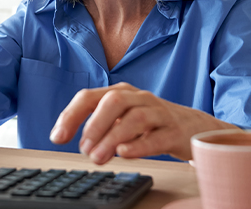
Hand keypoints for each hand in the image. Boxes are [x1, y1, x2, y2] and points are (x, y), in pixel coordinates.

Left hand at [49, 82, 236, 164]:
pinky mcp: (175, 132)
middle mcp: (139, 98)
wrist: (193, 127)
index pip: (90, 97)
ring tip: (98, 158)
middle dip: (94, 124)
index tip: (57, 137)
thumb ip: (97, 125)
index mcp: (121, 93)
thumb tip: (71, 139)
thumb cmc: (151, 123)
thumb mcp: (122, 118)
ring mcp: (159, 113)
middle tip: (83, 149)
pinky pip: (157, 136)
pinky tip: (124, 153)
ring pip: (135, 118)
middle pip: (114, 101)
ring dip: (112, 138)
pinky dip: (139, 145)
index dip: (71, 115)